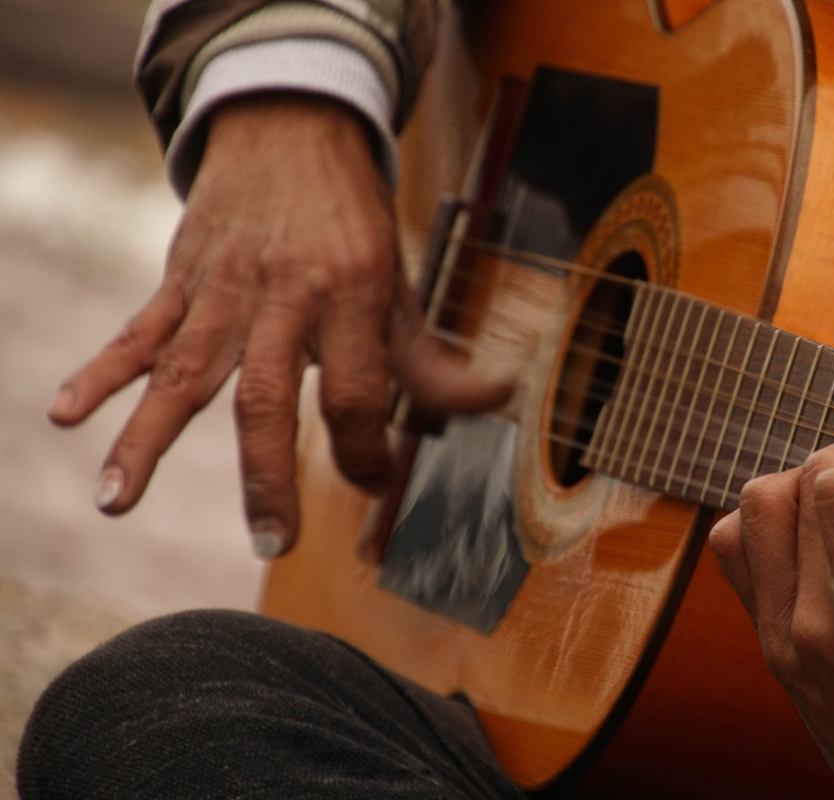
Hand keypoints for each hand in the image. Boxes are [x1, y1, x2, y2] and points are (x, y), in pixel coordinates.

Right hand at [49, 94, 507, 557]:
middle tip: (273, 538)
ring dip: (148, 435)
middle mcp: (284, 295)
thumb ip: (430, 356)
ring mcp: (224, 289)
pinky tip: (66, 413)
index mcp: (350, 294)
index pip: (357, 392)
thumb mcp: (400, 281)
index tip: (372, 479)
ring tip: (116, 500)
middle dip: (267, 473)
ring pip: (185, 369)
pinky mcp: (182, 279)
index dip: (368, 449)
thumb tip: (496, 401)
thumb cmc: (352, 219)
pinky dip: (102, 371)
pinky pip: (138, 330)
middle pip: (267, 395)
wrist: (291, 127)